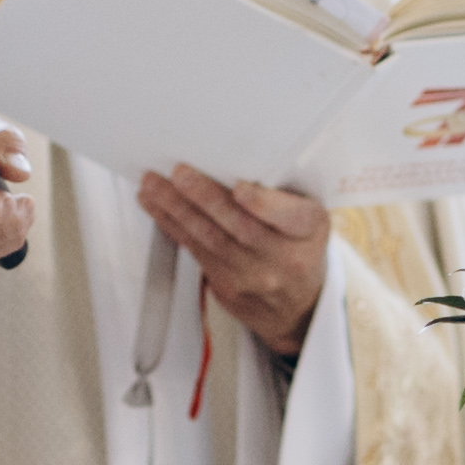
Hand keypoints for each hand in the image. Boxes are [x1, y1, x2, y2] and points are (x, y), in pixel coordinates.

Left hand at [136, 166, 330, 360]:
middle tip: (181, 174)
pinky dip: (171, 223)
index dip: (263, 204)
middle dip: (206, 198)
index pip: (291, 218)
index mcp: (309, 230)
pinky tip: (154, 203)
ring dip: (177, 208)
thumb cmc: (299, 245)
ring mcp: (253, 276)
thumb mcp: (309, 217)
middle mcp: (283, 257)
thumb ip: (282, 193)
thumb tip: (232, 160)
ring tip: (155, 184)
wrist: (297, 305)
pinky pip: (195, 250)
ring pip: (211, 239)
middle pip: (241, 227)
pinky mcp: (226, 285)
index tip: (240, 189)